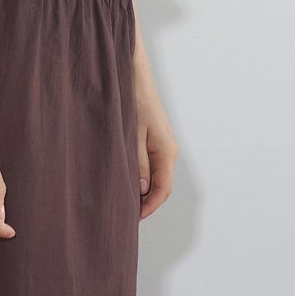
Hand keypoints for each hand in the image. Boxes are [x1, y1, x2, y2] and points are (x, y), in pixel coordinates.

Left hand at [135, 85, 176, 220]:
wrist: (134, 77)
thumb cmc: (132, 102)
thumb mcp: (131, 135)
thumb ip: (138, 163)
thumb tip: (142, 189)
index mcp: (166, 152)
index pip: (163, 189)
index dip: (150, 206)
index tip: (134, 217)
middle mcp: (169, 151)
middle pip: (162, 186)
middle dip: (147, 202)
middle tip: (126, 214)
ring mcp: (164, 146)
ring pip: (158, 177)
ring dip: (144, 191)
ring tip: (125, 201)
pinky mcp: (156, 141)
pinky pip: (153, 166)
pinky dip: (143, 178)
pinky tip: (129, 181)